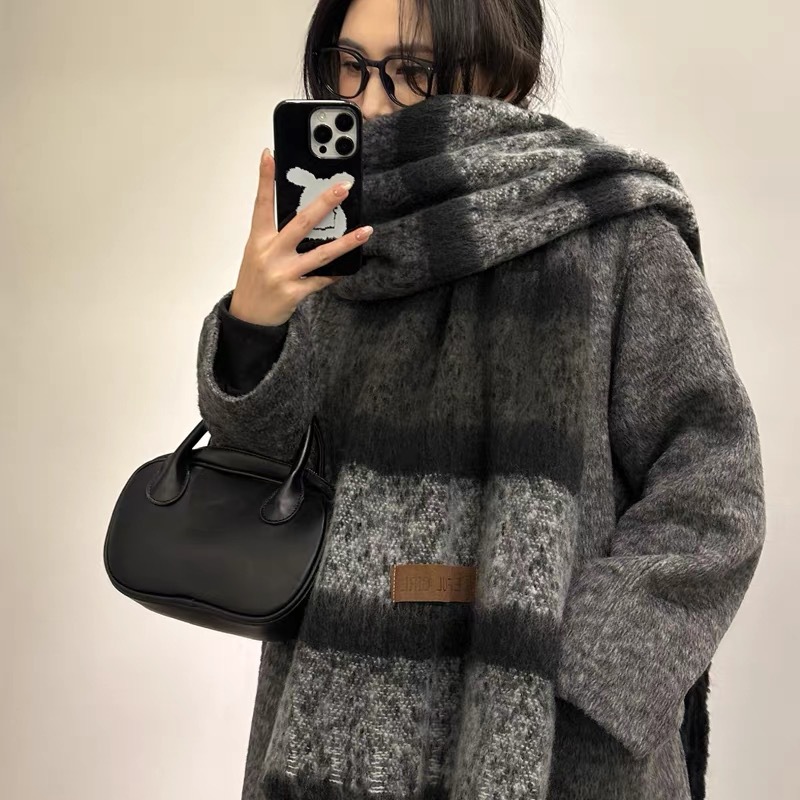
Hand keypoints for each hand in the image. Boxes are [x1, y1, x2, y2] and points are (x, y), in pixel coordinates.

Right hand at [230, 148, 372, 325]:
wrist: (248, 318)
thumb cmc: (255, 281)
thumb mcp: (257, 254)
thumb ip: (277, 236)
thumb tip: (309, 217)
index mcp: (258, 240)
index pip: (262, 204)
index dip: (265, 179)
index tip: (270, 155)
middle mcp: (270, 254)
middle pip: (301, 223)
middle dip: (324, 203)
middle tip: (343, 188)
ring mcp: (282, 273)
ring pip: (321, 254)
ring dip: (346, 242)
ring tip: (366, 231)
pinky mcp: (293, 292)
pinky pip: (322, 280)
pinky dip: (336, 273)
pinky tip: (350, 266)